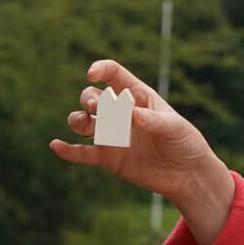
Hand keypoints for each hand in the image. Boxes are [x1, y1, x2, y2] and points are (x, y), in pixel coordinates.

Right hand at [50, 59, 229, 208]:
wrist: (187, 174)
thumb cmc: (184, 142)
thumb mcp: (173, 127)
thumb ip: (151, 119)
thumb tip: (129, 115)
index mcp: (136, 96)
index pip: (113, 75)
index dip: (100, 70)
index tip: (92, 74)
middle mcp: (120, 113)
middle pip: (91, 97)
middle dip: (89, 100)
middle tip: (98, 108)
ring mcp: (112, 135)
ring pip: (82, 122)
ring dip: (77, 120)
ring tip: (85, 125)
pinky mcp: (108, 157)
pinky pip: (82, 153)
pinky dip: (68, 150)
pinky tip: (56, 145)